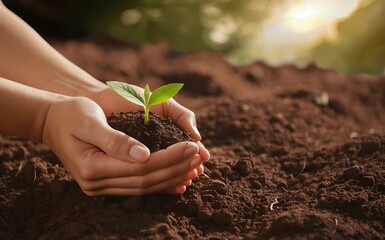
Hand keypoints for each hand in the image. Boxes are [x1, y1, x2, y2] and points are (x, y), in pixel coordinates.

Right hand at [42, 97, 203, 195]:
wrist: (54, 121)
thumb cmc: (72, 113)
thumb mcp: (90, 120)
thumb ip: (115, 140)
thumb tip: (145, 155)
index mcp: (92, 167)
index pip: (141, 168)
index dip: (170, 158)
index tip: (192, 146)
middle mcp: (96, 183)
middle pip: (146, 180)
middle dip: (176, 168)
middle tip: (199, 156)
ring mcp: (101, 187)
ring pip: (144, 187)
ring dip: (171, 178)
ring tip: (194, 168)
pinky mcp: (106, 183)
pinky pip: (137, 188)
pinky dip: (159, 185)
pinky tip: (178, 183)